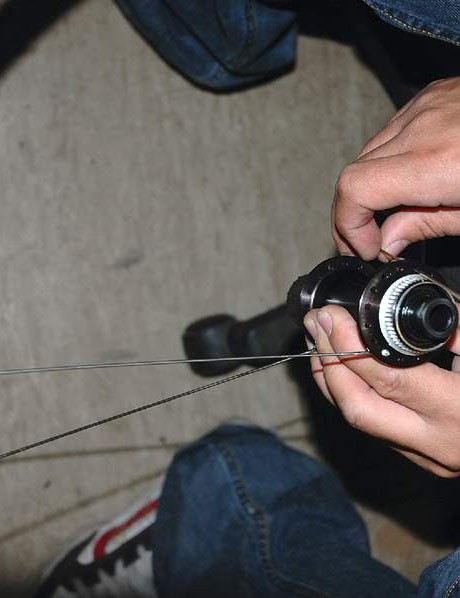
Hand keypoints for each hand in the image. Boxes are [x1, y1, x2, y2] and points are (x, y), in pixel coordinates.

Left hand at [305, 305, 459, 477]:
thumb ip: (456, 327)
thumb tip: (415, 304)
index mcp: (457, 410)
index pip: (386, 377)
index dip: (349, 344)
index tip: (331, 315)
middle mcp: (435, 442)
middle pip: (357, 408)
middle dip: (327, 362)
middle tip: (315, 325)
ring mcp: (425, 457)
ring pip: (357, 422)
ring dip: (331, 379)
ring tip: (319, 341)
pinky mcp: (421, 460)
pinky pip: (372, 426)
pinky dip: (350, 395)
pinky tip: (342, 370)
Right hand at [333, 76, 459, 258]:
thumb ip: (426, 226)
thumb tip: (386, 242)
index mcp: (436, 163)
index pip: (355, 189)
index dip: (348, 225)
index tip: (365, 248)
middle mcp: (422, 127)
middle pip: (353, 174)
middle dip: (350, 215)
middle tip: (364, 243)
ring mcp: (425, 106)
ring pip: (367, 152)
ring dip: (367, 188)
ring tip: (385, 214)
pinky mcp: (432, 95)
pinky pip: (391, 131)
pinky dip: (386, 160)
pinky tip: (405, 179)